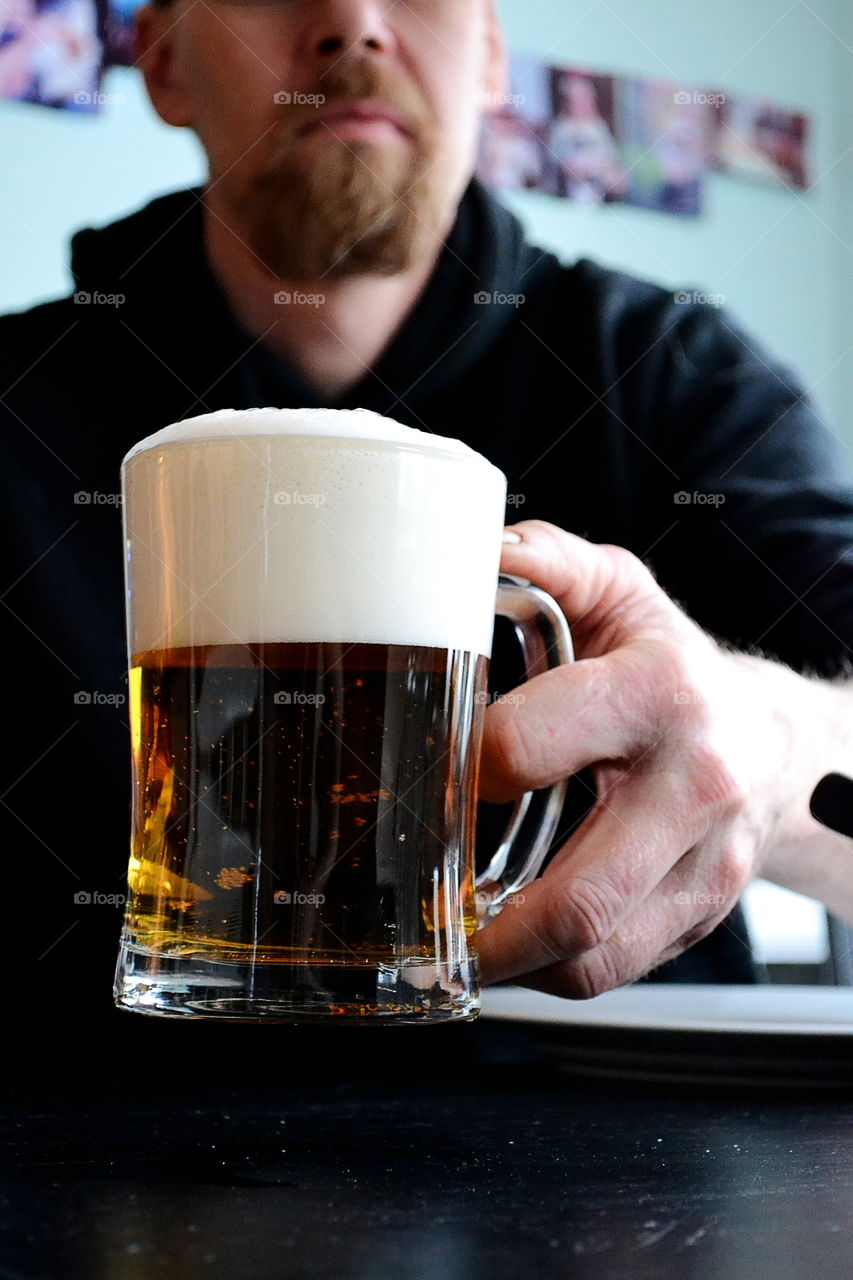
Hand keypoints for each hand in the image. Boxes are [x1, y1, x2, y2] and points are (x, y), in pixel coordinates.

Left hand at [476, 520, 796, 997]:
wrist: (769, 738)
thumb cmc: (674, 667)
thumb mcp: (620, 593)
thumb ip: (549, 562)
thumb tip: (477, 548)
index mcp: (657, 695)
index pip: (527, 748)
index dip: (462, 767)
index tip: (432, 773)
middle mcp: (694, 787)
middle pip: (579, 897)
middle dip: (485, 930)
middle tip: (426, 921)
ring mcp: (706, 863)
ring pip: (599, 955)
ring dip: (513, 966)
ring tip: (461, 947)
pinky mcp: (703, 912)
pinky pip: (618, 969)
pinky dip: (553, 970)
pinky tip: (517, 944)